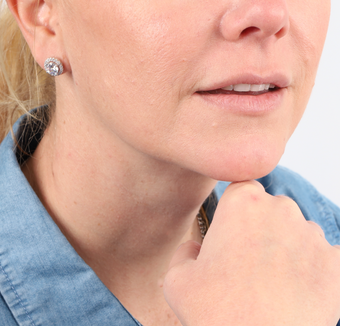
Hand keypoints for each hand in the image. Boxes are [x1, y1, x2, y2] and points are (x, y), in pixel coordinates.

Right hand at [163, 181, 339, 325]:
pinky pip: (327, 259)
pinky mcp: (338, 266)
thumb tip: (196, 250)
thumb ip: (184, 252)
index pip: (242, 187)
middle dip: (260, 229)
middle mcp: (281, 209)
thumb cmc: (216, 313)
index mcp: (242, 201)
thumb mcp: (176, 279)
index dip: (236, 209)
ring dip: (287, 249)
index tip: (231, 231)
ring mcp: (313, 236)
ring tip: (272, 284)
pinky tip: (299, 291)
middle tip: (246, 263)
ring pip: (298, 232)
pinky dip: (315, 270)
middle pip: (271, 209)